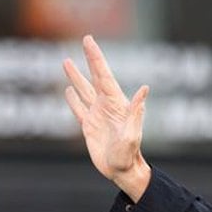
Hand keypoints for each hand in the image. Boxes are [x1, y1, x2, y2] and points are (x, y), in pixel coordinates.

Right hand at [62, 34, 150, 198]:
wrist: (122, 171)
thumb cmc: (129, 154)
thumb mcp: (133, 133)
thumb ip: (136, 111)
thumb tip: (145, 89)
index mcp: (116, 103)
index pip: (103, 74)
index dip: (96, 57)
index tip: (89, 40)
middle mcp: (106, 105)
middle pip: (94, 77)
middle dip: (89, 58)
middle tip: (85, 40)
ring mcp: (96, 115)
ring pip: (83, 90)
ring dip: (75, 76)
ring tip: (66, 61)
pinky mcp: (88, 127)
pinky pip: (78, 109)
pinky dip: (72, 99)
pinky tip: (67, 91)